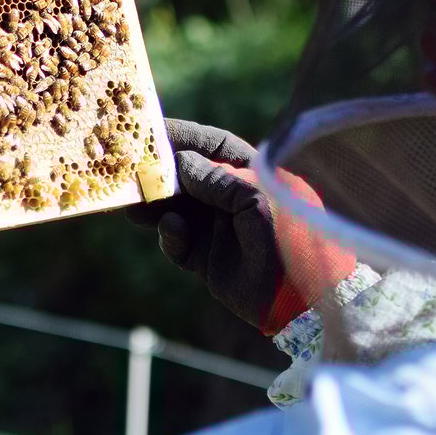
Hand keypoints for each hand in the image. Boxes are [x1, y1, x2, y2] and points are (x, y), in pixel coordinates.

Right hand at [132, 119, 353, 333]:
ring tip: (132, 205)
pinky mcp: (207, 259)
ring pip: (176, 209)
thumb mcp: (257, 201)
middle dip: (160, 174)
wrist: (305, 303)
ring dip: (155, 205)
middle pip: (188, 177)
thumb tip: (180, 163)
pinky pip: (178, 241)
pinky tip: (173, 232)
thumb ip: (217, 180)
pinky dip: (171, 236)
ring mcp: (219, 229)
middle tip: (130, 172)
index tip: (150, 131)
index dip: (184, 137)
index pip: (214, 147)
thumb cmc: (291, 240)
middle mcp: (233, 198)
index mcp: (253, 175)